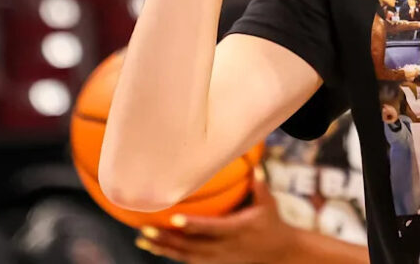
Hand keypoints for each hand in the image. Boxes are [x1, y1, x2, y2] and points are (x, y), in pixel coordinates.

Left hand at [135, 168, 294, 262]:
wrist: (277, 253)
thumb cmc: (271, 223)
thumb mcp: (269, 204)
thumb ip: (259, 185)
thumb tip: (254, 164)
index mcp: (237, 231)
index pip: (212, 228)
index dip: (193, 225)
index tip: (174, 219)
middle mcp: (225, 247)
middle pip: (191, 246)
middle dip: (168, 239)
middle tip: (145, 229)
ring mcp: (218, 258)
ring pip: (186, 255)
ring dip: (164, 248)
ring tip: (142, 239)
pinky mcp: (214, 262)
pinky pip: (189, 259)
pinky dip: (171, 253)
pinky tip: (155, 246)